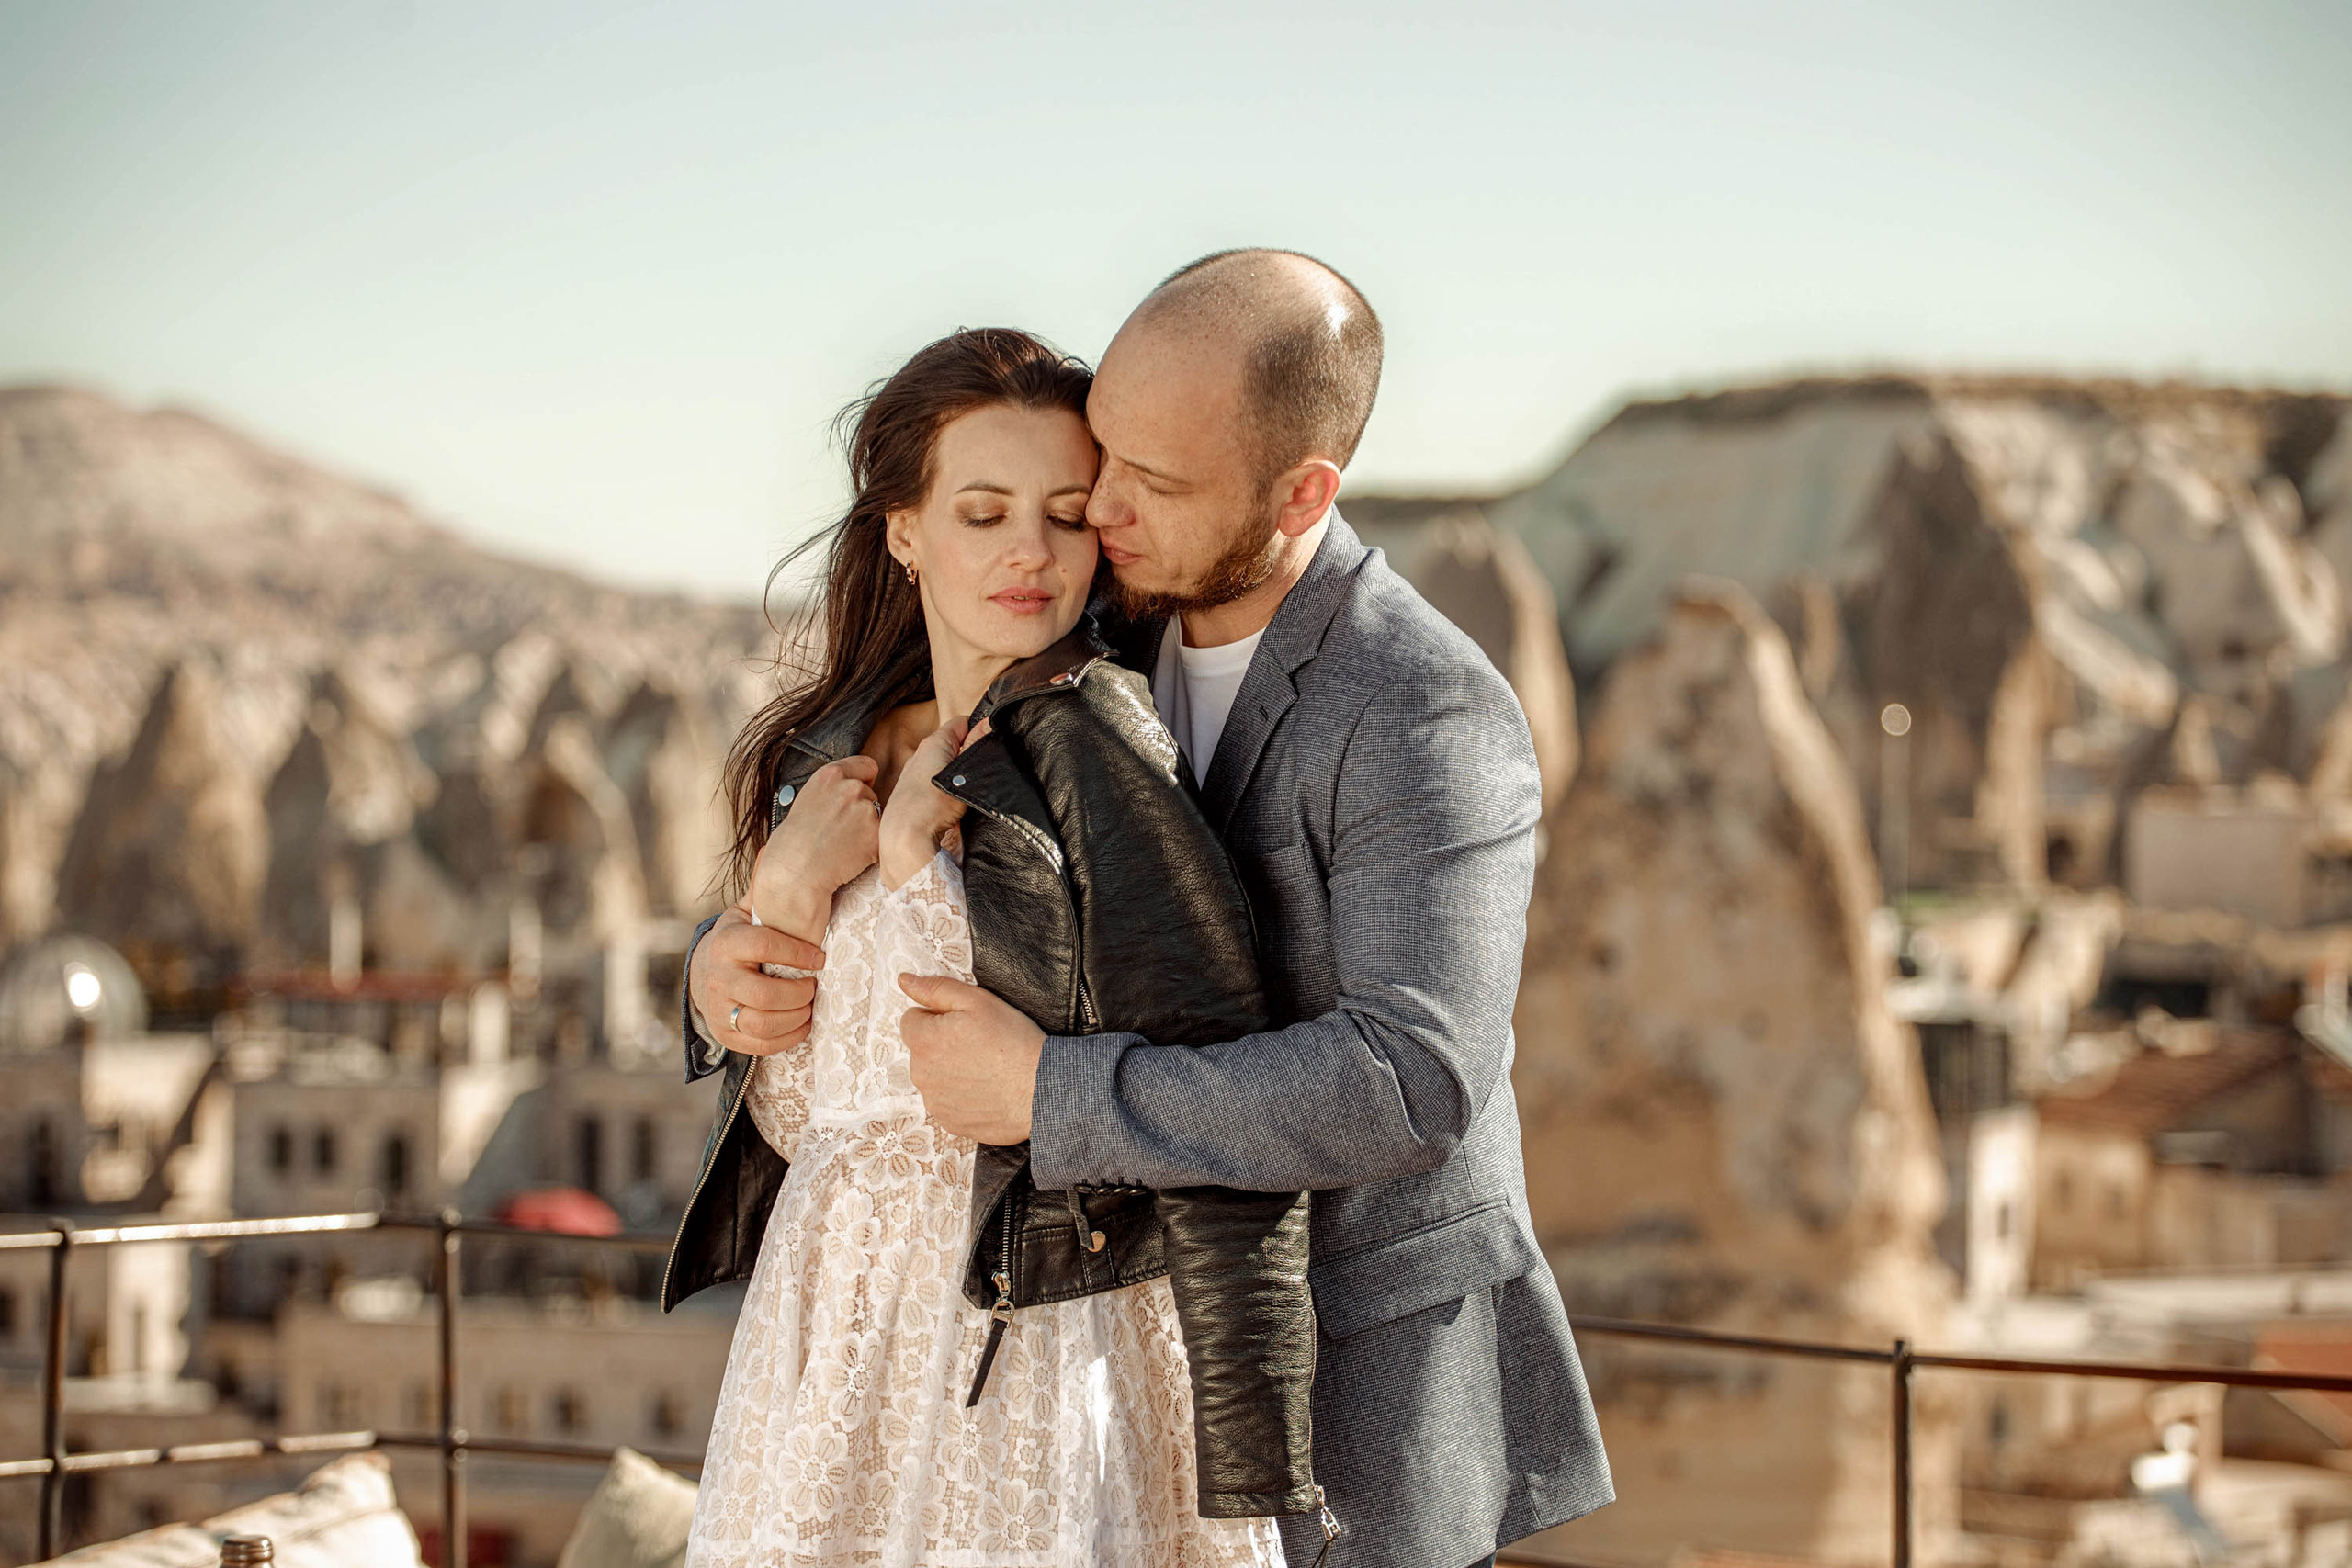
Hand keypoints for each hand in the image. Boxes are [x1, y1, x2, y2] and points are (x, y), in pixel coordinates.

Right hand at [690, 908, 825, 1056]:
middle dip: (799, 994)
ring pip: (762, 1024)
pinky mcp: (726, 1035)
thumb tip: (781, 862)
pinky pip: (761, 1046)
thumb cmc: (738, 940)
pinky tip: (803, 1024)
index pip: (764, 946)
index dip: (797, 953)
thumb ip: (765, 895)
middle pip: (765, 995)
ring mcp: (719, 1009)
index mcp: (726, 943)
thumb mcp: (746, 914)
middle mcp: (718, 978)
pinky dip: (789, 1038)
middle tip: (814, 987)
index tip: (820, 958)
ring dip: (796, 1018)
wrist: (703, 973)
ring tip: (810, 1006)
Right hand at [751, 755, 880, 935]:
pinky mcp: (876, 833)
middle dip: (863, 809)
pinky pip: (881, 838)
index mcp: (830, 774)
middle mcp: (850, 787)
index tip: (858, 793)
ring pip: (878, 817)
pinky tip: (850, 855)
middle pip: (872, 794)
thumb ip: (834, 789)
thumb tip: (858, 786)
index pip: (867, 765)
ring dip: (868, 829)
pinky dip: (871, 849)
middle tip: (840, 830)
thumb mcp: (809, 799)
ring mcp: (865, 809)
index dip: (865, 780)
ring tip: (843, 844)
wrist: (795, 870)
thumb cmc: (795, 842)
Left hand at [879, 716, 988, 888]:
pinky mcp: (912, 790)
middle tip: (980, 771)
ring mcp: (914, 772)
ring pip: (945, 763)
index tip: (987, 748)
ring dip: (958, 773)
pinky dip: (946, 787)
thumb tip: (987, 722)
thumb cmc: (932, 805)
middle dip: (968, 753)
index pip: (962, 723)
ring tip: (966, 789)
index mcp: (933, 742)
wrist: (904, 837)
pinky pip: (935, 780)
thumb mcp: (963, 773)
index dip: (978, 732)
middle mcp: (920, 753)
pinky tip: (952, 802)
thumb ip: (975, 746)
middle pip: (953, 744)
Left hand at [900, 973, 1043, 1143]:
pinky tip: (986, 1089)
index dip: (937, 1016)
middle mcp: (921, 1074)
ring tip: (985, 1069)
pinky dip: (962, 1096)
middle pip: (922, 1050)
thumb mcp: (978, 1001)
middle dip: (942, 1044)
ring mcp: (935, 1102)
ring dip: (951, 1071)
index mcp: (923, 1041)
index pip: (912, 1019)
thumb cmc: (1013, 1042)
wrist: (1041, 1090)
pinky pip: (948, 1102)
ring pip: (934, 1077)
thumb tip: (904, 981)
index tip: (964, 1022)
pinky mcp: (950, 1122)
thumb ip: (936, 989)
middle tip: (979, 1044)